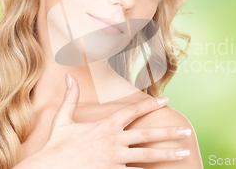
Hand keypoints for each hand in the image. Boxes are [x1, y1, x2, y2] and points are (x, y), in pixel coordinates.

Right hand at [14, 74, 190, 168]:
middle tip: (186, 131)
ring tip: (184, 153)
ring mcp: (115, 158)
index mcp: (105, 125)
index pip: (132, 111)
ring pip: (147, 156)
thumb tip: (69, 77)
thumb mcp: (62, 119)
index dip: (150, 105)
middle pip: (147, 135)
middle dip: (169, 133)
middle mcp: (114, 140)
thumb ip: (70, 98)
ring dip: (167, 154)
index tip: (166, 100)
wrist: (49, 168)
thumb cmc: (56, 146)